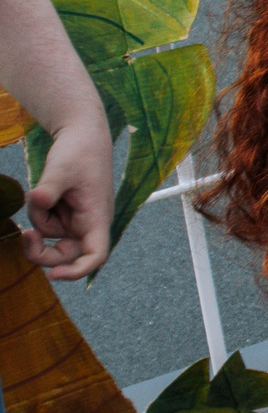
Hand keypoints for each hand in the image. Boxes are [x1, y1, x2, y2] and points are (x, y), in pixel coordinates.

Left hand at [22, 112, 111, 280]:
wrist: (81, 138)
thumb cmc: (80, 152)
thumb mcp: (62, 168)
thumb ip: (49, 187)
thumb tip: (35, 199)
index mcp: (96, 218)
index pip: (95, 256)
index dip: (77, 271)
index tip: (54, 275)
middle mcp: (88, 225)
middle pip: (66, 256)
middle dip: (42, 251)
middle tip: (24, 234)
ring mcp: (75, 221)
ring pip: (51, 238)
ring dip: (38, 222)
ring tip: (39, 195)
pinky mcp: (64, 215)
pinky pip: (45, 225)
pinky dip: (37, 214)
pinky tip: (40, 196)